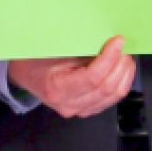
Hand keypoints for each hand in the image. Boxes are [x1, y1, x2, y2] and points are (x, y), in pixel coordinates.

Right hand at [12, 37, 136, 117]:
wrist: (26, 75)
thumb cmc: (35, 59)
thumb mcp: (52, 49)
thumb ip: (79, 48)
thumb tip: (105, 40)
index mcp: (57, 88)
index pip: (92, 78)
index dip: (109, 59)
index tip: (118, 41)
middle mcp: (69, 104)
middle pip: (106, 88)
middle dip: (120, 65)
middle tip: (125, 48)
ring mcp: (79, 110)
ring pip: (113, 96)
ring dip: (125, 74)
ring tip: (125, 56)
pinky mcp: (87, 110)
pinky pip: (111, 99)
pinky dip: (121, 82)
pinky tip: (121, 69)